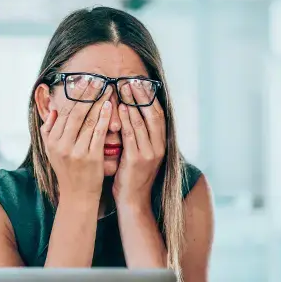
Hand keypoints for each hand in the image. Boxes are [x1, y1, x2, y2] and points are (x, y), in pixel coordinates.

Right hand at [41, 85, 113, 200]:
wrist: (77, 196)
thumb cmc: (67, 171)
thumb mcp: (51, 151)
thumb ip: (48, 130)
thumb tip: (52, 108)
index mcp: (51, 141)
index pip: (63, 112)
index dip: (74, 95)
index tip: (83, 81)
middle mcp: (61, 145)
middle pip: (75, 113)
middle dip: (87, 94)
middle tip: (97, 79)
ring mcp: (76, 151)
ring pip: (87, 120)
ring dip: (97, 102)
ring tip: (106, 88)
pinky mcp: (91, 158)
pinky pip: (98, 133)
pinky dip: (103, 118)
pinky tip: (109, 106)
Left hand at [113, 81, 165, 208]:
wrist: (133, 201)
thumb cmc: (131, 177)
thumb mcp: (140, 154)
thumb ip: (138, 136)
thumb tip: (130, 115)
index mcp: (161, 144)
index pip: (158, 114)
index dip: (149, 97)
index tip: (140, 82)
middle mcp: (159, 147)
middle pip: (152, 114)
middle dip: (141, 96)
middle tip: (131, 80)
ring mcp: (149, 153)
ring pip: (141, 122)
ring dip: (132, 103)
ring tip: (123, 88)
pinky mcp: (137, 160)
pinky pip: (131, 135)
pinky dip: (126, 120)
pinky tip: (119, 108)